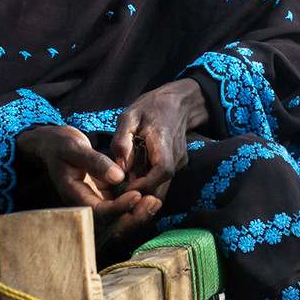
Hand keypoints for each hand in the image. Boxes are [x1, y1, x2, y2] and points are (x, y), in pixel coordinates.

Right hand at [14, 123, 157, 238]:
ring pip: (119, 217)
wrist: (54, 144)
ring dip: (138, 213)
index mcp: (73, 194)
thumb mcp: (74, 146)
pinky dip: (137, 203)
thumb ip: (94, 161)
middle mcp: (85, 203)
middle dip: (133, 217)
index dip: (119, 207)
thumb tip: (118, 176)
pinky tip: (152, 193)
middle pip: (111, 223)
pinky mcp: (105, 196)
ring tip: (156, 200)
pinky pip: (123, 205)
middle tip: (154, 202)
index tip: (137, 194)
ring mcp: (96, 201)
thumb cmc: (61, 143)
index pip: (99, 211)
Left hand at [109, 78, 209, 203]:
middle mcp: (176, 157)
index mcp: (164, 143)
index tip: (127, 187)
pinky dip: (148, 184)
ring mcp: (178, 163)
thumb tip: (121, 168)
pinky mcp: (176, 166)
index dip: (146, 183)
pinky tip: (134, 177)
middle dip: (142, 196)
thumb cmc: (150, 108)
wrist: (177, 103)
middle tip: (121, 195)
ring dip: (144, 190)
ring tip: (125, 185)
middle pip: (163, 187)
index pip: (163, 170)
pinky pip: (162, 181)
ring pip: (162, 187)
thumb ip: (122, 141)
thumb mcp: (129, 116)